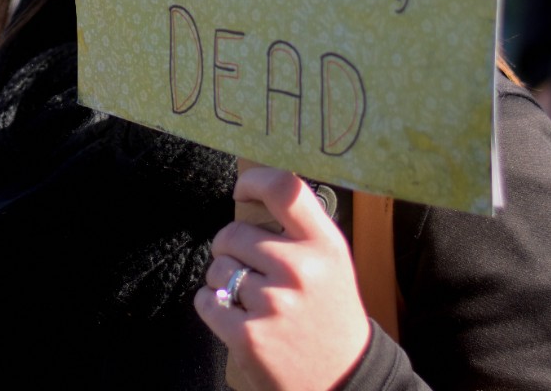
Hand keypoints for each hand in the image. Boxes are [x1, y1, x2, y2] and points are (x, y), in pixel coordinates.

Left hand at [195, 167, 371, 390]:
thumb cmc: (330, 315)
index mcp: (325, 246)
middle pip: (234, 232)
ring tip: (247, 297)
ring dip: (221, 279)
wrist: (344, 381)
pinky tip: (233, 314)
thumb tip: (254, 196)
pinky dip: (211, 305)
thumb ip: (300, 231)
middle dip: (229, 246)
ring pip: (216, 268)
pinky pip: (206, 301)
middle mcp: (300, 269)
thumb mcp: (332, 264)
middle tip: (245, 264)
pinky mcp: (249, 336)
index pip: (285, 189)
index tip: (242, 189)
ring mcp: (273, 303)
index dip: (255, 180)